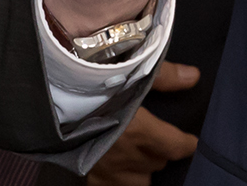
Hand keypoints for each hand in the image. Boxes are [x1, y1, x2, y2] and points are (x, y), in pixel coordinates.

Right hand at [85, 72, 201, 185]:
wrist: (52, 97)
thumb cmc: (94, 82)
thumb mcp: (131, 72)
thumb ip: (164, 76)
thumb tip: (194, 77)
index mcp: (139, 131)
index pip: (176, 146)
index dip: (186, 144)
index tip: (190, 141)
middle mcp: (126, 155)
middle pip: (158, 162)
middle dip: (162, 152)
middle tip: (161, 141)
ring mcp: (107, 169)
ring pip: (139, 181)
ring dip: (143, 169)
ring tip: (142, 157)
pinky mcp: (90, 175)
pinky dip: (119, 181)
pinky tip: (120, 171)